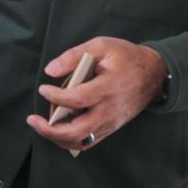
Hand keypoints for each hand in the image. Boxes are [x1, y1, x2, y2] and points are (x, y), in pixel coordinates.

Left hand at [26, 37, 167, 152]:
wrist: (155, 74)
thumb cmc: (126, 57)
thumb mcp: (101, 46)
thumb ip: (74, 56)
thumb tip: (50, 70)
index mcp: (109, 86)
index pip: (79, 99)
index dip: (57, 97)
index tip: (43, 89)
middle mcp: (110, 109)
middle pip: (78, 131)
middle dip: (50, 130)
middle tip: (32, 120)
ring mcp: (112, 122)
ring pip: (82, 140)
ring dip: (58, 137)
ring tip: (42, 124)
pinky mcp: (112, 127)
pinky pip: (89, 141)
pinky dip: (70, 139)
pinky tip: (57, 128)